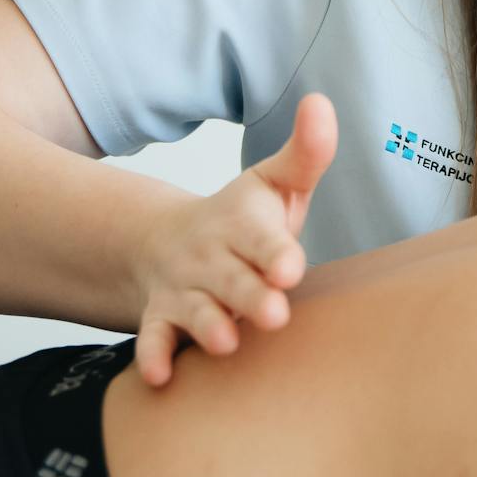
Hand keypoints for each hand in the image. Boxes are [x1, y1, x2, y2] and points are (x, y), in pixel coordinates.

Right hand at [130, 92, 337, 385]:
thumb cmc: (242, 218)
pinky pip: (153, 338)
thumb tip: (323, 100)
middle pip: (232, 280)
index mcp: (242, 224)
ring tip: (227, 342)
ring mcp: (184, 289)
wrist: (170, 241)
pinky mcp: (162, 318)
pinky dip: (153, 356)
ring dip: (207, 326)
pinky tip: (161, 376)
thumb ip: (306, 151)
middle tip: (276, 313)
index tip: (291, 268)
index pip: (261, 239)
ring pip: (194, 311)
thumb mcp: (274, 182)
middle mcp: (211, 257)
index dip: (275, 253)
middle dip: (250, 296)